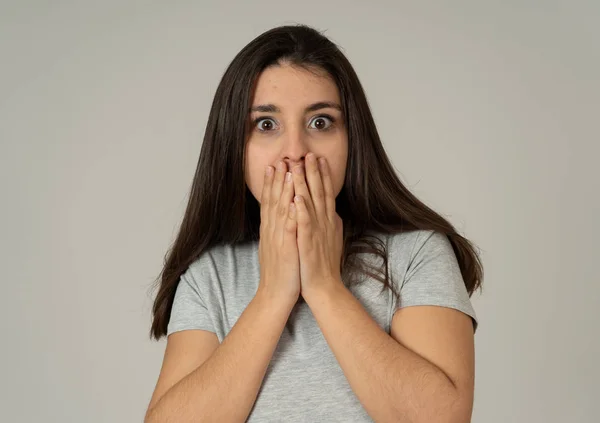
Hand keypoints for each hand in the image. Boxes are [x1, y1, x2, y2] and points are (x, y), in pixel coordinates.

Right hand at [257, 161, 300, 304]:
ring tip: (288, 171)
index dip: (271, 183)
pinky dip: (292, 213)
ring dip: (284, 190)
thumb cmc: (282, 271)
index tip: (274, 165)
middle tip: (281, 159)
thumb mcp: (278, 245)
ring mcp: (279, 238)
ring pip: (281, 209)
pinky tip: (295, 200)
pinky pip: (289, 227)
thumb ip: (280, 229)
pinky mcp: (287, 248)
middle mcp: (272, 230)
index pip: (270, 201)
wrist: (276, 294)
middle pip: (273, 200)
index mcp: (271, 229)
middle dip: (277, 179)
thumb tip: (285, 214)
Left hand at [291, 153, 343, 297]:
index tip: (319, 158)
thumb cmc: (324, 265)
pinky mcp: (308, 242)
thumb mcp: (331, 239)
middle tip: (309, 153)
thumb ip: (331, 223)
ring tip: (299, 165)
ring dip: (304, 183)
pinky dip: (301, 209)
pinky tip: (297, 196)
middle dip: (314, 171)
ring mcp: (317, 231)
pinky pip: (304, 223)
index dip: (323, 175)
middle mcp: (324, 222)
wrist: (323, 287)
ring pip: (310, 202)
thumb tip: (333, 210)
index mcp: (328, 221)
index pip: (326, 193)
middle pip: (319, 192)